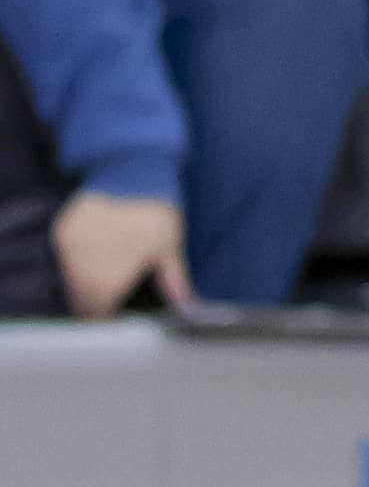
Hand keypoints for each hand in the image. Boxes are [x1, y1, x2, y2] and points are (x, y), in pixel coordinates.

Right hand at [57, 186, 185, 318]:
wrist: (133, 168)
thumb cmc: (154, 212)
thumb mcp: (168, 248)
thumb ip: (173, 282)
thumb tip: (187, 309)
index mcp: (104, 286)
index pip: (97, 318)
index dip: (108, 317)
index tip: (118, 310)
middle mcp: (79, 274)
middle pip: (81, 302)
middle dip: (97, 300)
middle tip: (116, 286)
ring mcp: (67, 252)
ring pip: (70, 281)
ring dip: (84, 280)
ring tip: (107, 265)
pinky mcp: (62, 232)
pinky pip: (63, 257)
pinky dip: (75, 258)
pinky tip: (95, 248)